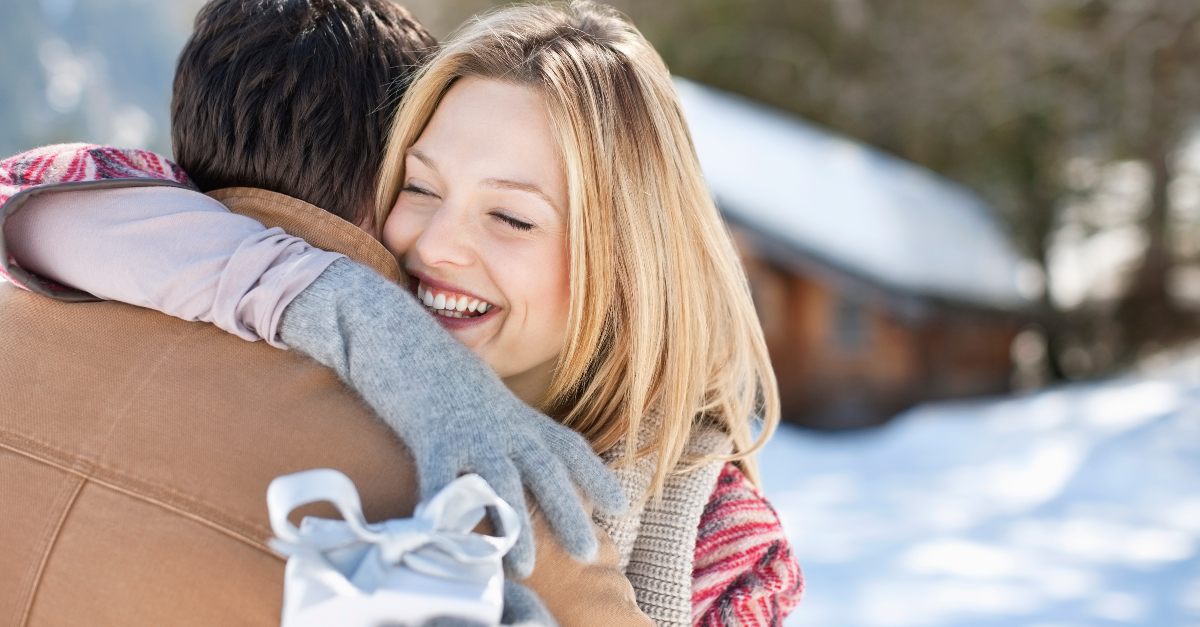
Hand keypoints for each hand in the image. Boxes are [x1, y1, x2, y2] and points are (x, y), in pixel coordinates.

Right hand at [279, 259, 627, 576]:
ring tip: (526, 565)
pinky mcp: (428, 432)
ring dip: (515, 526)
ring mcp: (467, 427)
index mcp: (515, 414)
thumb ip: (501, 427)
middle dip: (568, 512)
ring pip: (501, 482)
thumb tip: (517, 459)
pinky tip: (451, 541)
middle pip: (546, 470)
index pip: (568, 445)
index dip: (595, 475)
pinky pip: (441, 479)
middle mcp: (500, 422)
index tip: (620, 505)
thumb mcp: (481, 397)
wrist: (392, 327)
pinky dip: (447, 512)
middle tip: (589, 552)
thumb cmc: (433, 369)